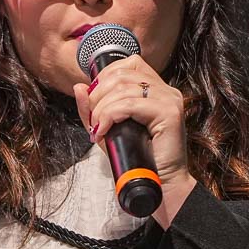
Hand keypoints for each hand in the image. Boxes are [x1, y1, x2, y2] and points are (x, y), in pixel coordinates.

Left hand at [73, 55, 196, 225]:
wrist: (160, 185)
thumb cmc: (137, 160)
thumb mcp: (108, 130)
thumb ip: (92, 109)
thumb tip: (79, 87)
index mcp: (156, 89)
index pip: (130, 63)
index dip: (106, 76)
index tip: (94, 100)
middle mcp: (166, 90)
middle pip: (123, 73)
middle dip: (99, 94)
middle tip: (93, 118)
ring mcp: (170, 100)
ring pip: (124, 87)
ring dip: (102, 107)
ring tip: (98, 127)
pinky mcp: (170, 113)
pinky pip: (131, 104)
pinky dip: (111, 115)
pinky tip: (104, 130)